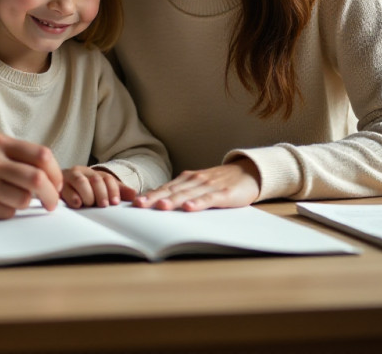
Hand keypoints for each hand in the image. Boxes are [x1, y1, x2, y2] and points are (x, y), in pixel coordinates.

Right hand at [0, 133, 64, 219]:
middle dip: (51, 194)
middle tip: (51, 203)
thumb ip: (11, 157)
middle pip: (38, 178)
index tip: (56, 183)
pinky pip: (5, 212)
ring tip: (12, 202)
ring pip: (23, 199)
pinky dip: (6, 213)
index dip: (55, 172)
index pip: (41, 155)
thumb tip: (46, 174)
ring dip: (25, 206)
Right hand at [60, 166, 135, 208]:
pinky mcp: (58, 186)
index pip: (107, 178)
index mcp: (94, 173)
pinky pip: (65, 189)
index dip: (113, 190)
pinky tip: (77, 204)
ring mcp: (69, 178)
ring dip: (87, 194)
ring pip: (80, 181)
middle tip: (103, 205)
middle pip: (95, 179)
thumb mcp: (101, 189)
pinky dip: (72, 197)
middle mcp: (82, 172)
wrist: (58, 187)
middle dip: (101, 193)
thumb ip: (117, 191)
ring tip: (89, 204)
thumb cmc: (83, 191)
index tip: (115, 203)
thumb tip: (135, 195)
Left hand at [132, 159, 260, 211]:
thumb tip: (159, 202)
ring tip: (159, 207)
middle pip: (171, 191)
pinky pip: (208, 199)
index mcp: (186, 179)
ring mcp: (208, 186)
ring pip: (186, 194)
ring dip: (172, 200)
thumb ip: (182, 192)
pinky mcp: (223, 193)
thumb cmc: (219, 182)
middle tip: (139, 205)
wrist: (247, 172)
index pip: (165, 188)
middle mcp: (194, 180)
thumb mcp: (198, 185)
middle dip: (154, 198)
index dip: (150, 195)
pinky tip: (189, 208)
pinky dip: (198, 203)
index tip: (134, 203)